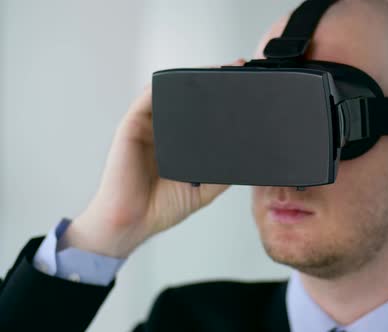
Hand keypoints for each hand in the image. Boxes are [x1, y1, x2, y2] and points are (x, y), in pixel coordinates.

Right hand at [62, 59, 245, 256]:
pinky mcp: (131, 127)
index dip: (220, 98)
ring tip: (214, 71)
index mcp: (180, 142)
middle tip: (234, 70)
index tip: (243, 85)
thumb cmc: (161, 207)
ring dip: (189, 78)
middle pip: (186, 97)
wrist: (132, 221)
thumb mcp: (204, 187)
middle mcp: (164, 130)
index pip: (201, 112)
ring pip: (168, 92)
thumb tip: (247, 156)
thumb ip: (223, 170)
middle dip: (209, 81)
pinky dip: (162, 87)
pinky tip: (179, 81)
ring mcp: (147, 126)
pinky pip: (146, 100)